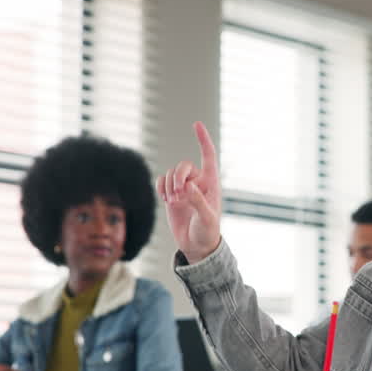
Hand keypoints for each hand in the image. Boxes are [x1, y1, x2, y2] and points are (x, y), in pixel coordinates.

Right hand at [156, 122, 222, 262]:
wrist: (196, 246)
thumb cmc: (208, 232)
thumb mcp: (207, 219)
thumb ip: (199, 202)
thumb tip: (188, 186)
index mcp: (211, 183)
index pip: (208, 156)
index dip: (203, 140)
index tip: (197, 124)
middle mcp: (197, 182)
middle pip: (183, 165)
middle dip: (178, 177)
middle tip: (178, 195)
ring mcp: (183, 188)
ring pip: (171, 174)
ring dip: (169, 186)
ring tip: (173, 202)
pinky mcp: (171, 195)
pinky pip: (162, 182)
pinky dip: (160, 187)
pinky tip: (164, 198)